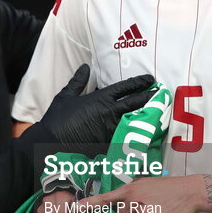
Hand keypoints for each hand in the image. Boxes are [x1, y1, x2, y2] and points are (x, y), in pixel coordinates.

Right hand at [37, 65, 153, 152]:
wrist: (50, 145)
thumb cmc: (57, 120)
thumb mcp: (66, 96)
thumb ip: (78, 81)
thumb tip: (85, 67)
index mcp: (100, 99)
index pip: (125, 88)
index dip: (139, 83)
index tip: (150, 79)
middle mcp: (109, 113)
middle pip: (136, 103)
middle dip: (149, 98)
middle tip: (161, 94)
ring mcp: (111, 130)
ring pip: (134, 120)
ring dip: (146, 116)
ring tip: (158, 112)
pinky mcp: (109, 144)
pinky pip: (126, 137)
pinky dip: (136, 133)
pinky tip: (144, 132)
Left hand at [74, 175, 205, 212]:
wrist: (189, 192)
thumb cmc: (167, 187)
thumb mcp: (145, 184)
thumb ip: (131, 194)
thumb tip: (120, 205)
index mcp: (130, 190)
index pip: (105, 198)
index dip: (89, 204)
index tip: (75, 208)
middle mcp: (134, 200)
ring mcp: (145, 211)